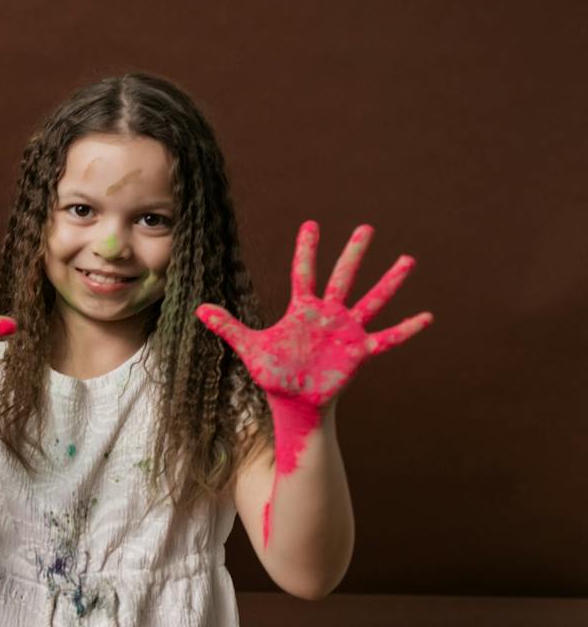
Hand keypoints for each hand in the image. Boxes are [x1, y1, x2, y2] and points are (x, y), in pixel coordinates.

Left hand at [197, 221, 430, 420]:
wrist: (293, 402)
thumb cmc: (274, 374)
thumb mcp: (249, 347)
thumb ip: (228, 326)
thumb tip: (197, 309)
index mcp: (303, 309)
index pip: (304, 271)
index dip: (307, 248)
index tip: (311, 224)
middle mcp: (328, 314)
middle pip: (343, 276)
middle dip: (354, 252)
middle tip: (366, 227)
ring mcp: (346, 331)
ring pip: (372, 300)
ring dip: (389, 281)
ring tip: (408, 259)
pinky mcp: (359, 351)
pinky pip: (387, 338)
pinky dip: (406, 329)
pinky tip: (427, 316)